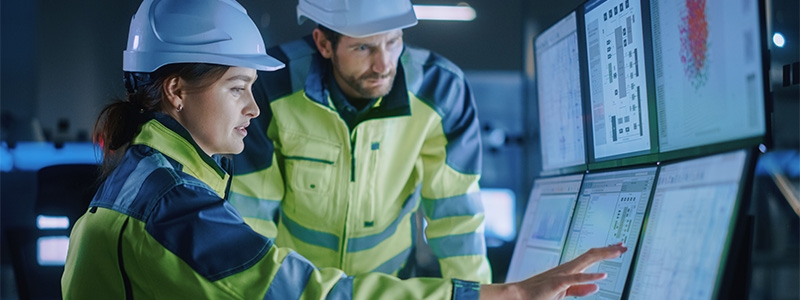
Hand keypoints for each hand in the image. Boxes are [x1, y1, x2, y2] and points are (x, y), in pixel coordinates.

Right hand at [479, 243, 626, 299]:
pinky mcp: (559, 282)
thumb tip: (598, 285)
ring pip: (586, 261)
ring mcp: (563, 274)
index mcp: (570, 270)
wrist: (520, 295)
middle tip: (623, 246)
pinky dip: (590, 277)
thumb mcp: (565, 291)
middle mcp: (568, 268)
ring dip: (603, 256)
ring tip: (617, 252)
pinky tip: (602, 276)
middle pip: (592, 255)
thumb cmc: (540, 293)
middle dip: (608, 250)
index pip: (591, 257)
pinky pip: (576, 279)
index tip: (617, 248)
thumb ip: (581, 288)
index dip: (605, 252)